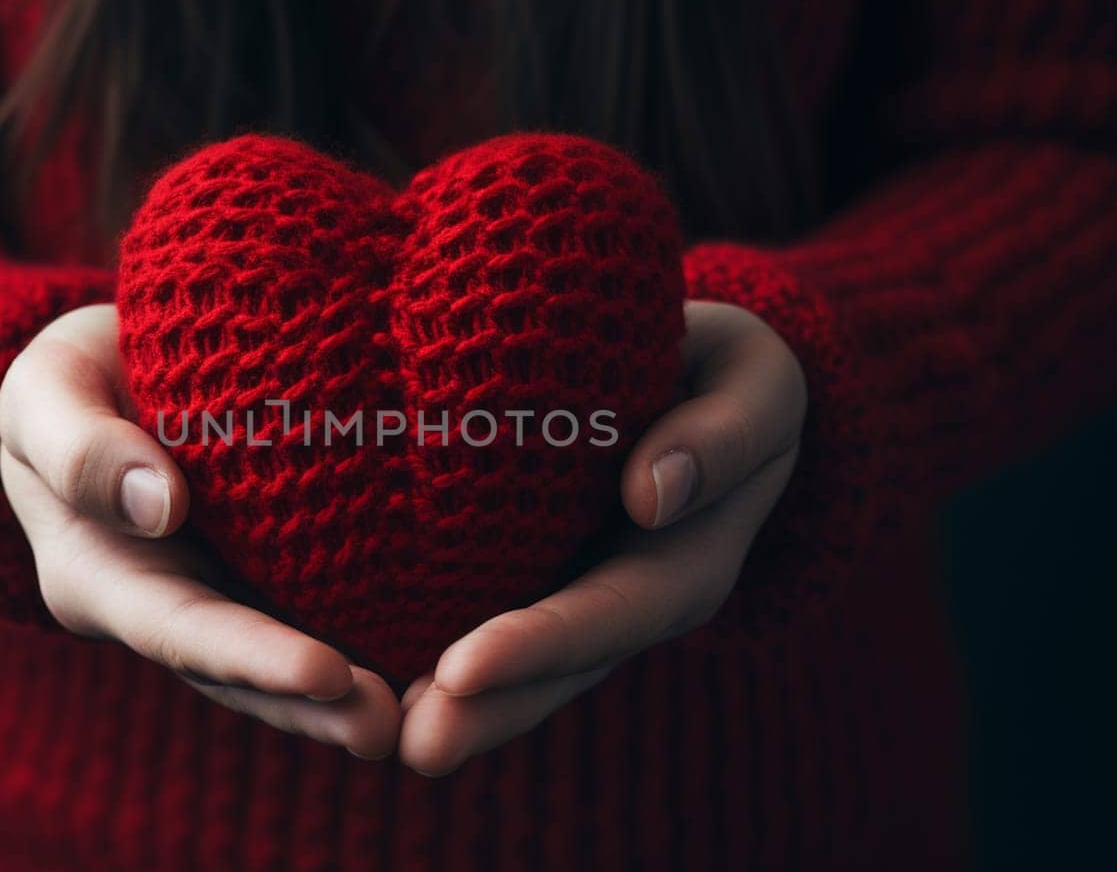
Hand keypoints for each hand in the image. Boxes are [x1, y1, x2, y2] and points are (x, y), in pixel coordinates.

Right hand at [0, 304, 400, 757]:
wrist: (110, 372)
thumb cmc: (67, 382)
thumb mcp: (45, 393)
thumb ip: (79, 448)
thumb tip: (158, 507)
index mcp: (101, 580)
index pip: (180, 629)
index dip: (252, 657)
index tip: (326, 673)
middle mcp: (165, 610)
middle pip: (240, 672)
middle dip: (312, 707)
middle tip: (389, 727)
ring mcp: (222, 600)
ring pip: (285, 660)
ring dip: (346, 699)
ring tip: (421, 716)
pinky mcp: (273, 577)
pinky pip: (320, 614)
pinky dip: (371, 641)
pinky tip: (435, 662)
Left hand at [397, 300, 807, 774]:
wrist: (695, 372)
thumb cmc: (729, 371)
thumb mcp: (755, 383)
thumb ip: (725, 437)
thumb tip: (652, 494)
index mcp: (684, 564)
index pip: (611, 613)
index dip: (540, 645)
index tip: (463, 669)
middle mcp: (624, 600)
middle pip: (555, 669)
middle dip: (487, 710)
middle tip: (413, 745)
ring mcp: (571, 595)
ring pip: (512, 668)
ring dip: (450, 706)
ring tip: (380, 736)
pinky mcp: (522, 573)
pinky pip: (472, 619)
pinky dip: (422, 653)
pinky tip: (361, 676)